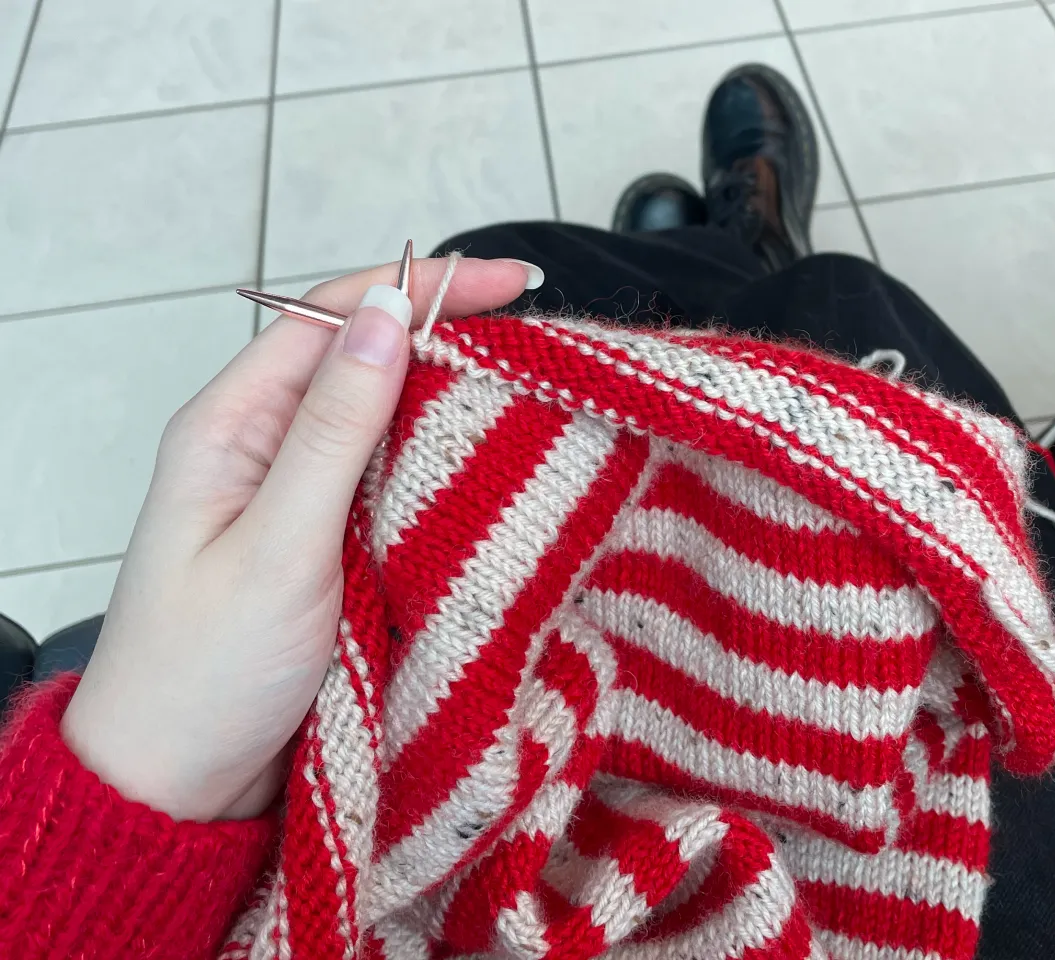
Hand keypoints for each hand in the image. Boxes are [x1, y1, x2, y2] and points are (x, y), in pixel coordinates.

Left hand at [61, 255, 534, 820]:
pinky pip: (395, 485)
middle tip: (542, 345)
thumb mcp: (277, 545)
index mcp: (232, 426)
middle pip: (367, 362)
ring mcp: (302, 497)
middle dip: (451, 342)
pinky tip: (492, 473)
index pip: (333, 318)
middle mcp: (267, 447)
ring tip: (536, 400)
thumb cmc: (203, 671)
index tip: (511, 282)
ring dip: (453, 408)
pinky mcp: (332, 544)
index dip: (421, 287)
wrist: (179, 786)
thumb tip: (385, 316)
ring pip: (389, 424)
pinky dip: (444, 471)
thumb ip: (334, 431)